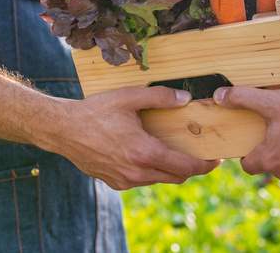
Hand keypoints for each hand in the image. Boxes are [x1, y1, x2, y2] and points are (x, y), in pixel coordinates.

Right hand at [53, 86, 219, 189]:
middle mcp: (136, 172)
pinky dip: (152, 171)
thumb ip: (160, 97)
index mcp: (144, 152)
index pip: (184, 167)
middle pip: (176, 177)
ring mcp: (124, 180)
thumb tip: (184, 99)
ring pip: (159, 180)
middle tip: (200, 155)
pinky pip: (142, 180)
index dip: (204, 165)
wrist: (63, 130)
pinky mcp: (115, 182)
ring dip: (171, 169)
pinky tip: (149, 154)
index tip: (216, 159)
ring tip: (176, 152)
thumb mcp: (129, 98)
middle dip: (191, 168)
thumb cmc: (96, 112)